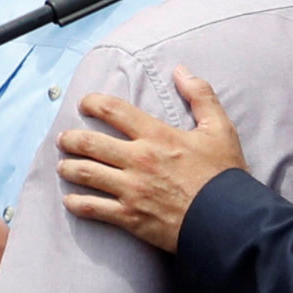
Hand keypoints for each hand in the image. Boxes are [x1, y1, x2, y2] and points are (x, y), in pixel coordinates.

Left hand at [54, 66, 242, 253]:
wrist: (230, 221)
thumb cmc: (225, 176)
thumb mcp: (220, 129)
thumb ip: (201, 96)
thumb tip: (182, 70)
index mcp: (157, 135)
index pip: (113, 110)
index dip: (92, 102)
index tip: (84, 103)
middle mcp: (139, 159)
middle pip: (90, 142)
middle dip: (71, 138)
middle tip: (64, 138)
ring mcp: (132, 189)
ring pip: (86, 173)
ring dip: (68, 168)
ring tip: (62, 166)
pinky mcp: (131, 217)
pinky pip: (94, 208)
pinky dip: (77, 204)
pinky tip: (70, 201)